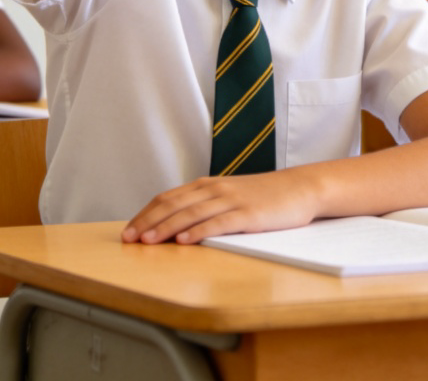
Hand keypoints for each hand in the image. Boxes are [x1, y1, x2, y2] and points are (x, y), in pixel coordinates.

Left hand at [121, 170, 320, 245]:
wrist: (299, 188)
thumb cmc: (263, 196)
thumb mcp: (228, 196)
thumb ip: (204, 206)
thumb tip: (174, 225)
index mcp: (207, 185)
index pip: (167, 198)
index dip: (145, 214)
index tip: (128, 231)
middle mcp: (215, 189)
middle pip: (174, 205)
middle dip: (148, 222)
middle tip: (129, 239)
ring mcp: (231, 200)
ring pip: (192, 213)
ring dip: (167, 228)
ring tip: (149, 242)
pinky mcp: (248, 214)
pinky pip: (219, 223)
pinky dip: (200, 231)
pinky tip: (186, 241)